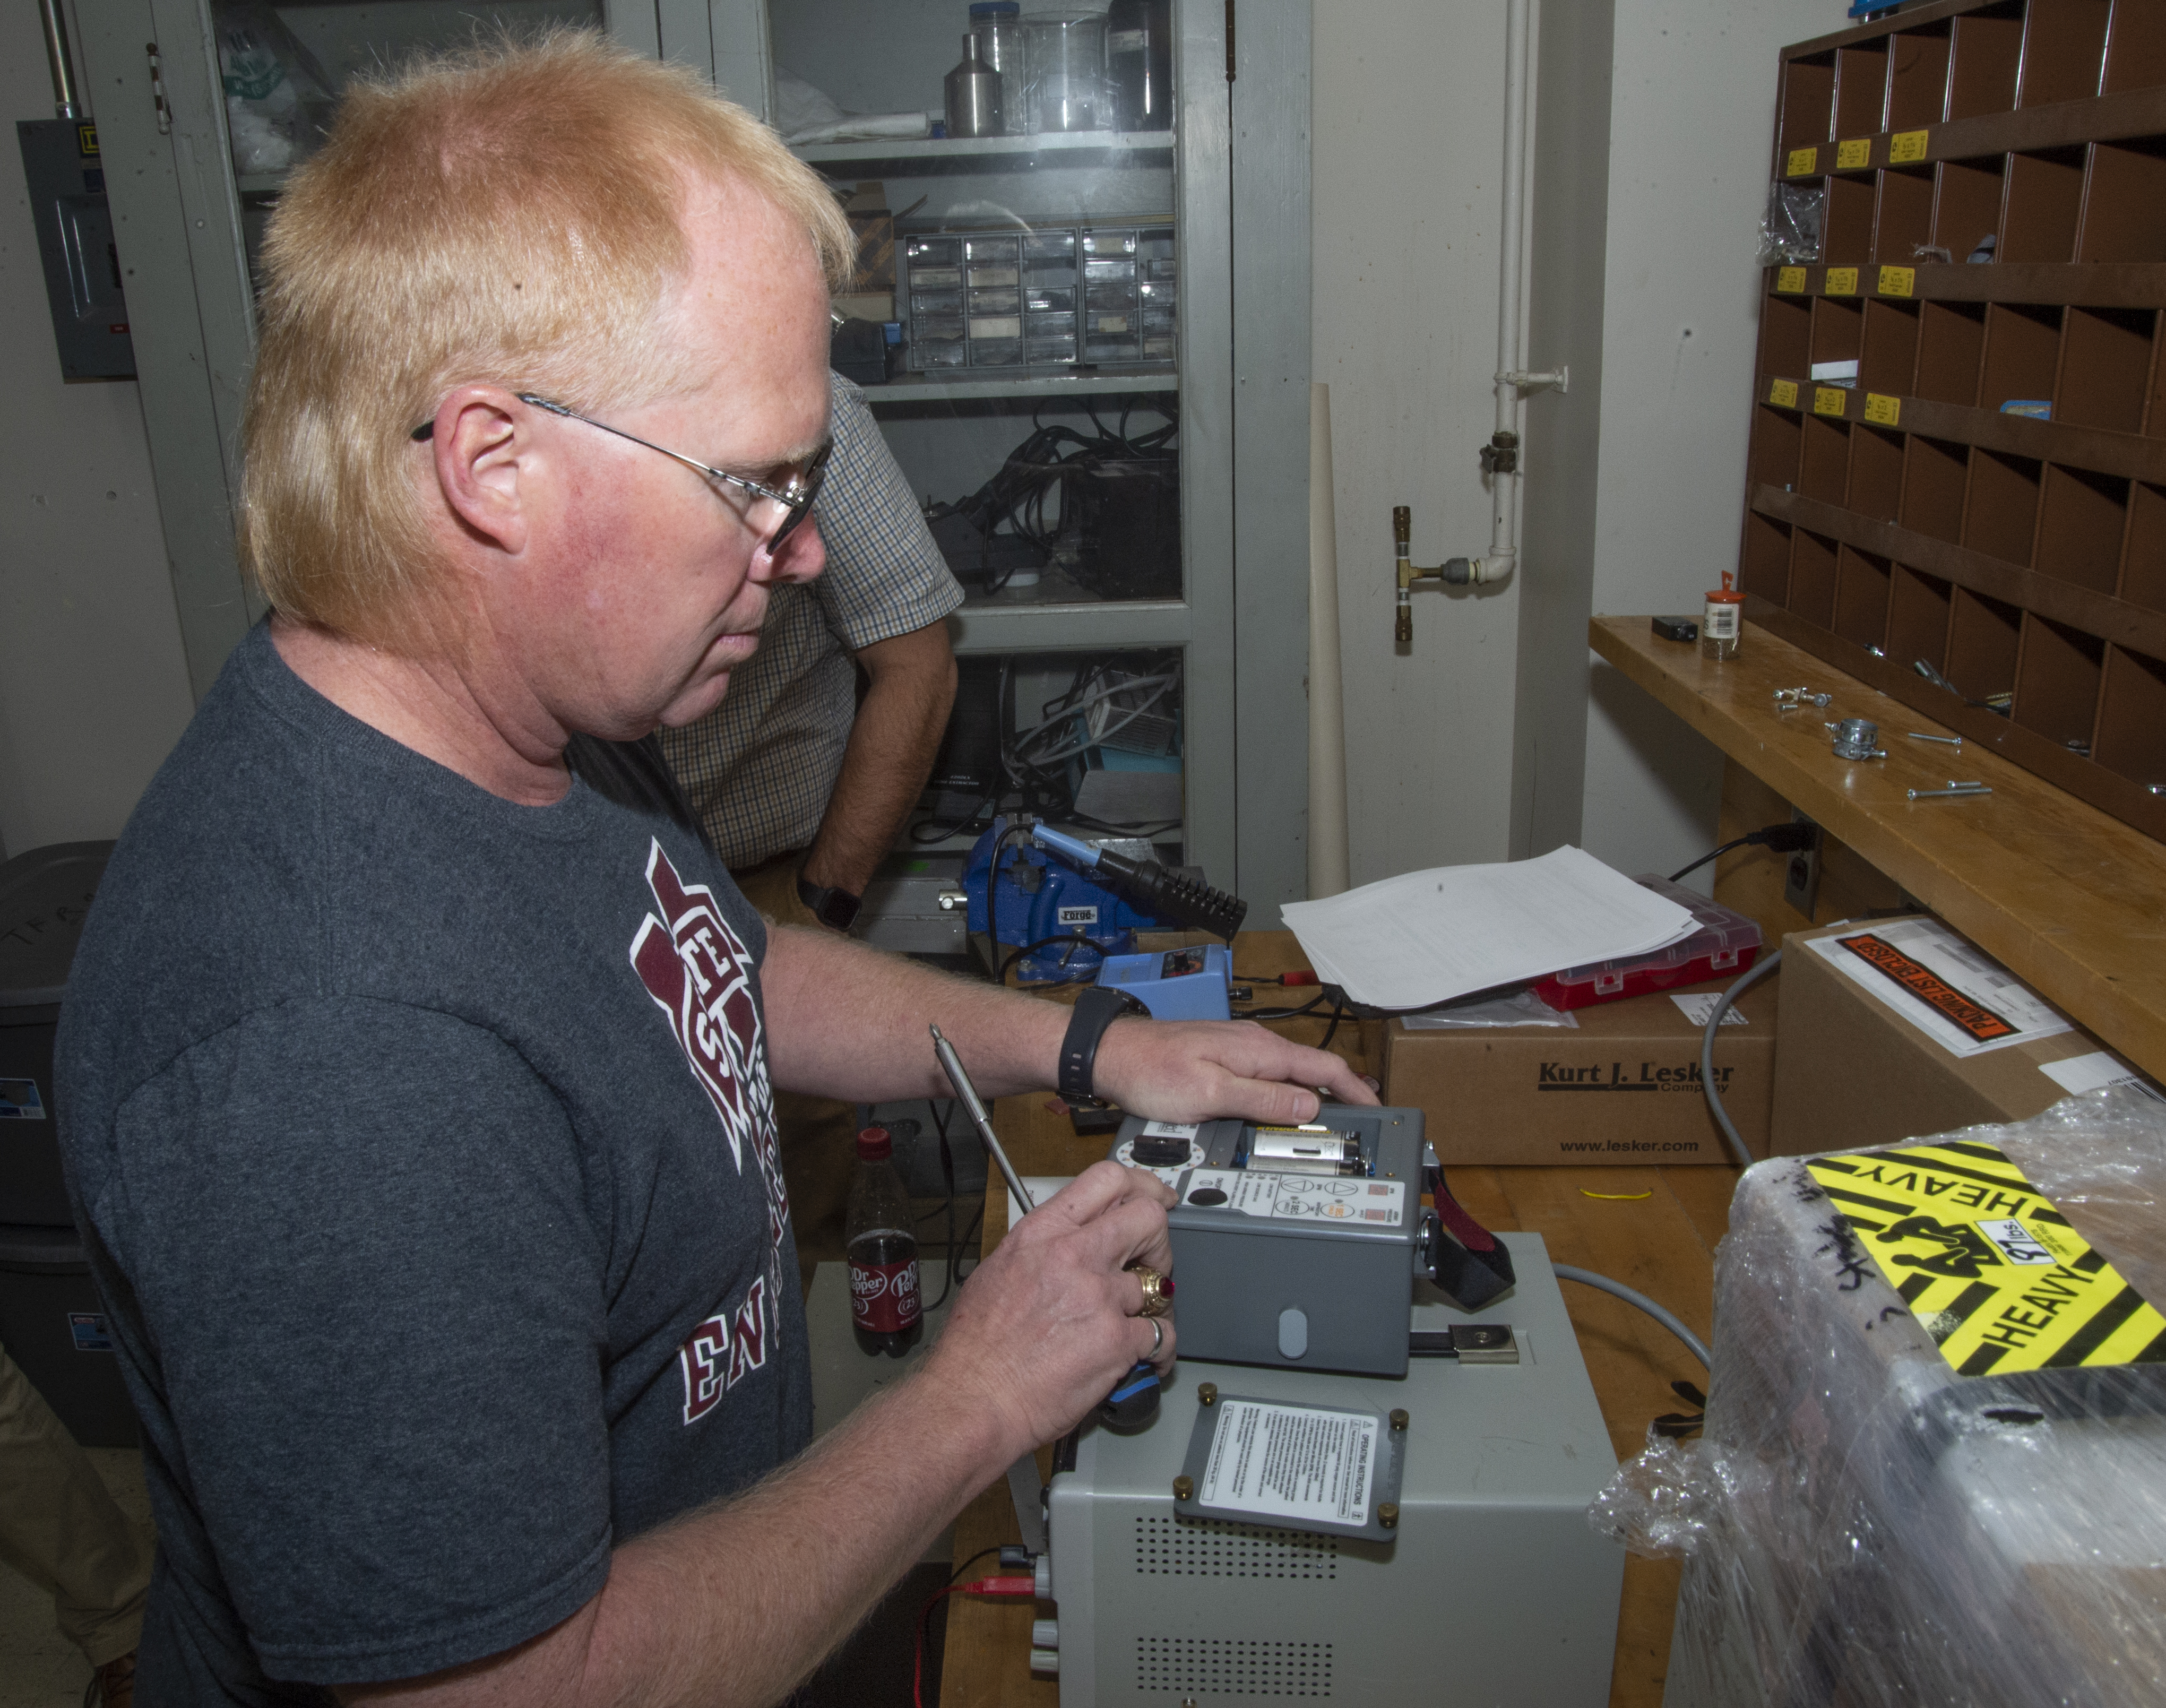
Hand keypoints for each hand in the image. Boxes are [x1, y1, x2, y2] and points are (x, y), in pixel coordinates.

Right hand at [921, 1161, 1176, 1453]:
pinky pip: (1160, 1335)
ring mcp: (1098, 1297)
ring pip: (1155, 1286)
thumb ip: (1040, 1249)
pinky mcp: (1116, 1341)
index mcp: (1042, 1234)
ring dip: (1150, 1308)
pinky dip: (1159, 1349)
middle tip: (1153, 1262)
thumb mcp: (998, 1271)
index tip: (1155, 1199)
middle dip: (1159, 1241)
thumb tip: (1067, 1245)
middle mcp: (1073, 1257)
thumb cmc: (974, 1349)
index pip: (1107, 1180)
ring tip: (1132, 1326)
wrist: (972, 1398)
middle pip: (1148, 1218)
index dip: (1142, 1187)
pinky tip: (1147, 1357)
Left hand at [1090, 1018, 1379, 1125]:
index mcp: (1259, 1050)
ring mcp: (1239, 1050)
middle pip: (1312, 1071)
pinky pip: (1268, 1078)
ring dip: (1313, 1098)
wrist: (1110, 1055)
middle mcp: (1254, 1045)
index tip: (1377, 1111)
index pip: (1325, 1067)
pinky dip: (1286, 1096)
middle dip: (1341, 1096)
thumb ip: (1262, 1098)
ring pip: (1290, 1075)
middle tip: (1358, 1124)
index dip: (1357, 1090)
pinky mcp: (1224, 1060)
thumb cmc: (1150, 1071)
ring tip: (1328, 1124)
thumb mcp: (1211, 1093)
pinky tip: (1283, 1111)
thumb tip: (1309, 1105)